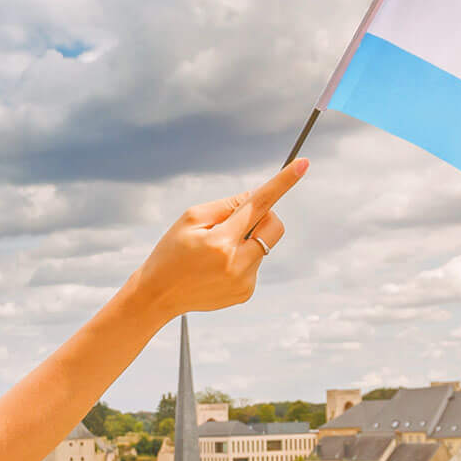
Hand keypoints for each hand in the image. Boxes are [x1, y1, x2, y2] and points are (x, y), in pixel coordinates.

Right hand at [130, 158, 307, 318]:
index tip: (303, 164)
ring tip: (215, 254)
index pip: (258, 204)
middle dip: (262, 217)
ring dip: (247, 240)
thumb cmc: (171, 252)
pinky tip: (218, 268)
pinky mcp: (245, 292)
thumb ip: (226, 205)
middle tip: (233, 223)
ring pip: (264, 244)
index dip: (282, 182)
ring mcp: (244, 281)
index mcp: (221, 241)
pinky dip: (242, 259)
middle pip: (274, 224)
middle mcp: (237, 263)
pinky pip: (256, 263)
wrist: (157, 296)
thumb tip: (256, 197)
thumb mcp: (190, 219)